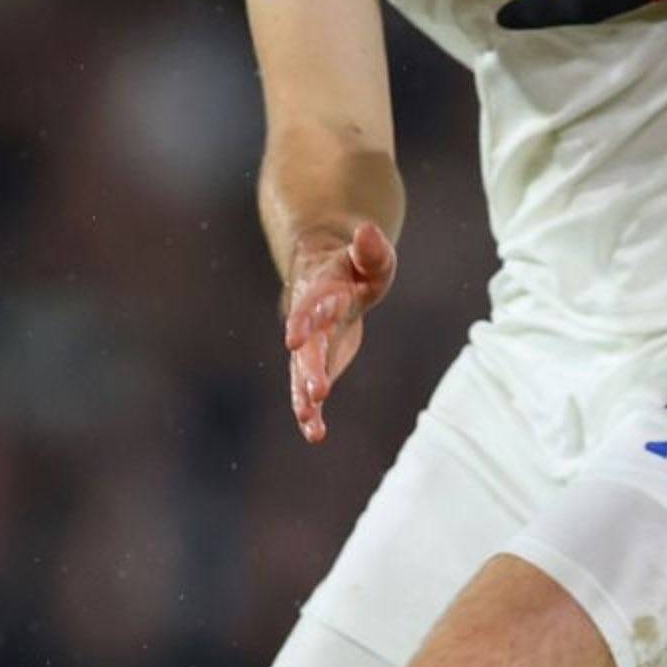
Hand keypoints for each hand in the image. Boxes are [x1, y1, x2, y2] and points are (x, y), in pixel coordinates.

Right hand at [282, 220, 396, 441]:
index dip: (304, 320)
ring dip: (305, 396)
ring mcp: (311, 345)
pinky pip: (308, 389)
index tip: (294, 339)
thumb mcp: (370, 256)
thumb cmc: (355, 265)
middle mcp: (311, 322)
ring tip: (308, 421)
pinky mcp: (316, 363)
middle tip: (316, 391)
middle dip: (310, 368)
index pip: (312, 305)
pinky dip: (311, 411)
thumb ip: (371, 249)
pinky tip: (314, 435)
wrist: (325, 271)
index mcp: (323, 291)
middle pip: (309, 347)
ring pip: (303, 372)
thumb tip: (368, 231)